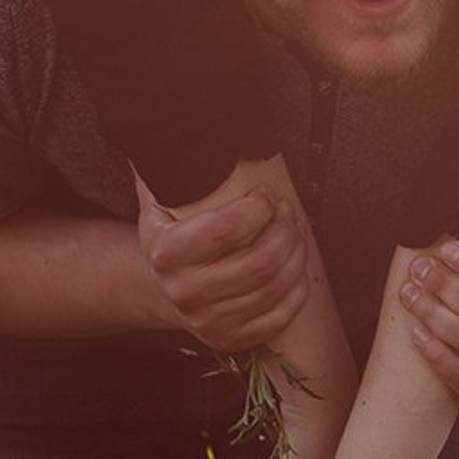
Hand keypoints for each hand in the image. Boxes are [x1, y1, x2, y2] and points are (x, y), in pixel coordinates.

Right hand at [136, 175, 306, 351]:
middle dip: (285, 231)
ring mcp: (206, 321)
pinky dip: (297, 291)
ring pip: (272, 288)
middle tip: (289, 212)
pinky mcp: (229, 339)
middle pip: (257, 263)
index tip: (266, 196)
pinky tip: (299, 269)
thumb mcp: (158, 197)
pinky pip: (277, 317)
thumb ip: (165, 162)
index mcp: (165, 253)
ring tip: (297, 232)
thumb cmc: (170, 233)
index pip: (223, 231)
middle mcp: (183, 292)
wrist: (160, 286)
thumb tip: (170, 118)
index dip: (256, 210)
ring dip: (296, 256)